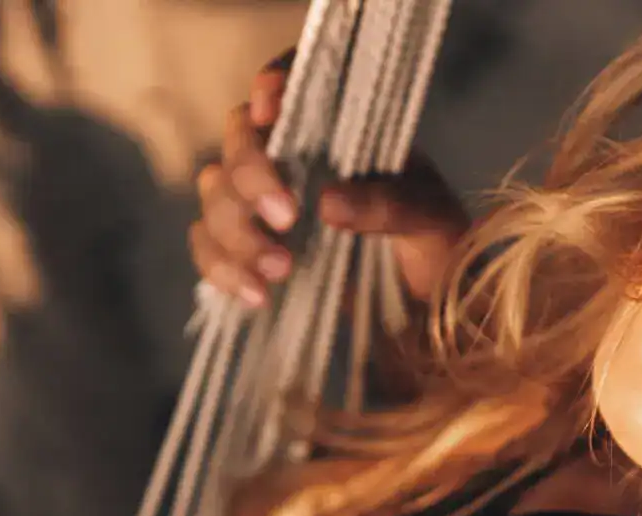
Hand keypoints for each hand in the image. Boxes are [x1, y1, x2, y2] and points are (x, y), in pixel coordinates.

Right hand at [190, 50, 470, 308]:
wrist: (426, 306)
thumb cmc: (433, 245)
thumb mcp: (430, 220)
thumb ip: (390, 204)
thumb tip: (328, 202)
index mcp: (339, 131)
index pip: (294, 84)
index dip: (272, 85)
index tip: (271, 112)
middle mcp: (293, 157)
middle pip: (239, 139)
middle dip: (252, 175)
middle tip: (287, 217)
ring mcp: (262, 202)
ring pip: (215, 193)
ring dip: (237, 232)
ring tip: (281, 271)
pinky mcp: (247, 248)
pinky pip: (208, 246)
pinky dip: (224, 269)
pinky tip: (258, 296)